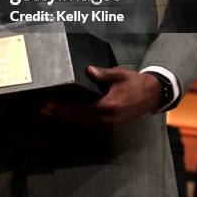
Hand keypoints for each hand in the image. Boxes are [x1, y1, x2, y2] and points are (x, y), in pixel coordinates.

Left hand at [41, 66, 161, 131]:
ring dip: (68, 116)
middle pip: (79, 118)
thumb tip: (89, 70)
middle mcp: (107, 119)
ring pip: (83, 122)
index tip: (50, 105)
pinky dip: (78, 117)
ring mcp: (109, 125)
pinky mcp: (110, 125)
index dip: (64, 108)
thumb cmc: (135, 83)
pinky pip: (90, 122)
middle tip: (45, 108)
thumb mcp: (120, 75)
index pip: (80, 109)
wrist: (151, 95)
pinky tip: (70, 112)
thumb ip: (103, 74)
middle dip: (61, 113)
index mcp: (109, 107)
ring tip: (53, 110)